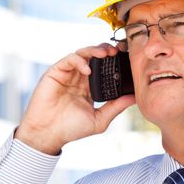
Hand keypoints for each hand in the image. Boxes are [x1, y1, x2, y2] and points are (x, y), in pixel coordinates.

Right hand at [15, 43, 135, 154]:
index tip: (126, 58)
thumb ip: (115, 107)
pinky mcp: (55, 72)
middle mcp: (78, 77)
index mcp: (89, 86)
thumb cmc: (70, 129)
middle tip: (117, 51)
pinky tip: (87, 70)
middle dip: (106, 50)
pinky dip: (79, 61)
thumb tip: (134, 98)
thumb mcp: (99, 119)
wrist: (48, 133)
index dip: (114, 61)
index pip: (103, 68)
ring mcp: (67, 73)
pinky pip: (69, 59)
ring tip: (105, 54)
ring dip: (94, 51)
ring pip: (82, 53)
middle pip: (94, 56)